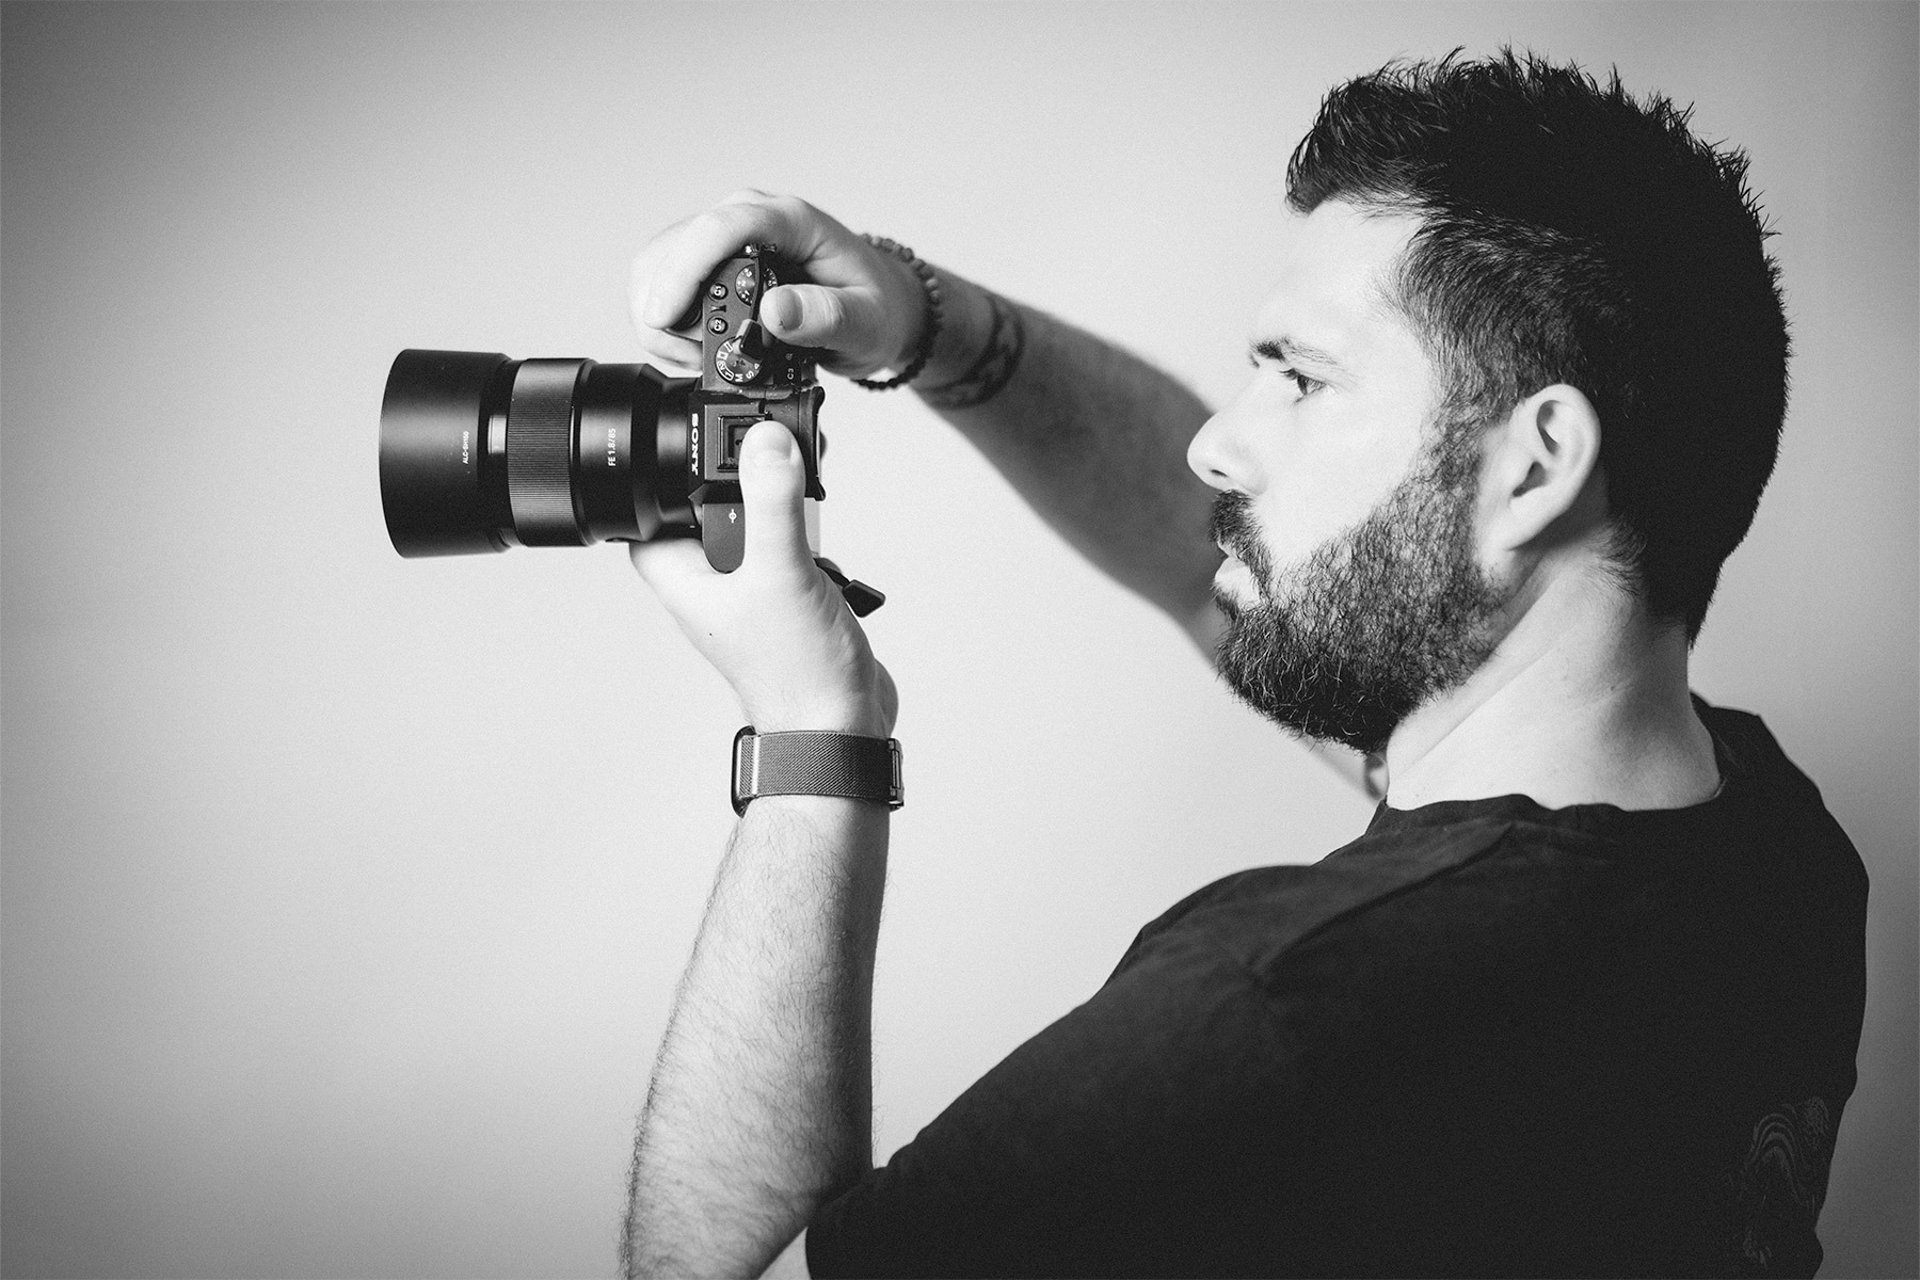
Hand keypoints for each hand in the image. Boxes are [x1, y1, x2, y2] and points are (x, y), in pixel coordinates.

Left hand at [629, 421, 897, 738]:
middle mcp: (712, 588)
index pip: (649, 518)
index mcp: (686, 582)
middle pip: (709, 513)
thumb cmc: (796, 672)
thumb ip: (773, 503)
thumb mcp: (781, 571)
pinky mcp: (786, 602)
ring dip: (781, 513)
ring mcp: (749, 596)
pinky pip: (788, 553)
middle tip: (771, 468)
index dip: (664, 481)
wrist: (842, 725)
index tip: (696, 449)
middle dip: (741, 486)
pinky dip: (807, 541)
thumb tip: (766, 442)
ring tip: (803, 511)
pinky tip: (823, 549)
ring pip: (753, 530)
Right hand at [630, 190, 926, 380]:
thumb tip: (777, 312)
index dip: (682, 271)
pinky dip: (665, 321)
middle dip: (666, 308)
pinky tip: (692, 351)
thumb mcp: (866, 322)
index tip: (663, 317)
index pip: (720, 229)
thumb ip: (827, 317)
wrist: (876, 306)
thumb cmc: (874, 307)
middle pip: (674, 247)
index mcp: (789, 221)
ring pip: (657, 263)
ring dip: (661, 318)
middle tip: (696, 360)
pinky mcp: (711, 259)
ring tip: (698, 360)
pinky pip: (664, 279)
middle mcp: (750, 218)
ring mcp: (726, 236)